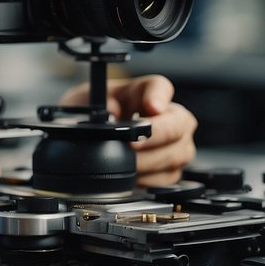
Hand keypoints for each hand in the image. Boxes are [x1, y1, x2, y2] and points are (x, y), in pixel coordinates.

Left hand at [60, 74, 196, 186]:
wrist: (86, 141)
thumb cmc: (92, 116)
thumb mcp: (86, 103)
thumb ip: (100, 103)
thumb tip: (113, 111)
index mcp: (144, 92)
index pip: (160, 87)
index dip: (159, 97)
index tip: (152, 106)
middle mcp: (167, 116)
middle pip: (179, 123)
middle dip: (157, 136)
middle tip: (133, 144)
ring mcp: (175, 143)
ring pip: (178, 153)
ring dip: (150, 161)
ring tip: (127, 163)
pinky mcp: (171, 168)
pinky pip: (169, 176)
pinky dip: (149, 178)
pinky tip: (133, 176)